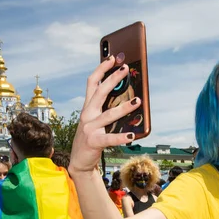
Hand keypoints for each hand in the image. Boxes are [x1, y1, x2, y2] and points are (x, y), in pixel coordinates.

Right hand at [69, 54, 141, 175]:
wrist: (79, 161)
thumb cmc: (91, 138)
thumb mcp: (96, 120)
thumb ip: (105, 109)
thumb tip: (127, 97)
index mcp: (88, 107)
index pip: (92, 83)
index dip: (101, 69)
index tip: (112, 58)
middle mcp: (87, 115)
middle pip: (100, 93)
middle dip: (113, 79)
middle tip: (125, 69)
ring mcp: (89, 128)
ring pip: (108, 115)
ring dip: (124, 108)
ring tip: (138, 102)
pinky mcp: (93, 142)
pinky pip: (109, 138)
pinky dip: (121, 137)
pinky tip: (131, 135)